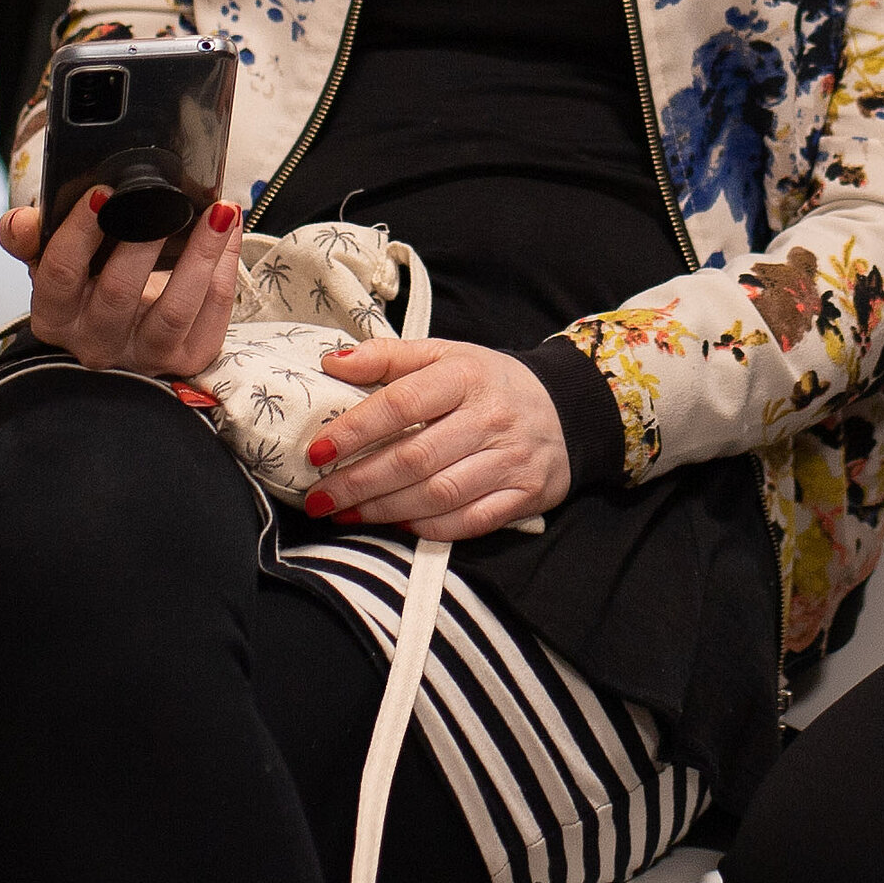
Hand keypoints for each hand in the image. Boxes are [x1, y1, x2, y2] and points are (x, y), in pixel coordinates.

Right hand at [2, 186, 246, 379]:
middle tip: (165, 200)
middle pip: (118, 293)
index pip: (59, 274)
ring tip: (218, 212)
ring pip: (174, 309)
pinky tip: (229, 234)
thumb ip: (29, 236)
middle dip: (143, 242)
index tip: (102, 191)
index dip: (79, 233)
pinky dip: (223, 270)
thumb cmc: (88, 280)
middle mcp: (94, 343)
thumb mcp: (53, 257)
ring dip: (200, 255)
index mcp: (54, 315)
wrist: (127, 324)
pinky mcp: (186, 359)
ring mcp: (143, 356)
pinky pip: (210, 314)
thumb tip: (20, 223)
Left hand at [303, 336, 577, 543]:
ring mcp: (511, 460)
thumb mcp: (445, 355)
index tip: (317, 452)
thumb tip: (332, 363)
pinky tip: (396, 525)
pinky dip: (428, 528)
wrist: (567, 409)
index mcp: (465, 375)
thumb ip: (387, 357)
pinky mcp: (525, 495)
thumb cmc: (489, 383)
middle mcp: (491, 418)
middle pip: (415, 458)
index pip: (401, 404)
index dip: (354, 430)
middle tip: (319, 498)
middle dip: (359, 483)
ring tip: (345, 515)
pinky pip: (469, 522)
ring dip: (384, 510)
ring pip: (438, 495)